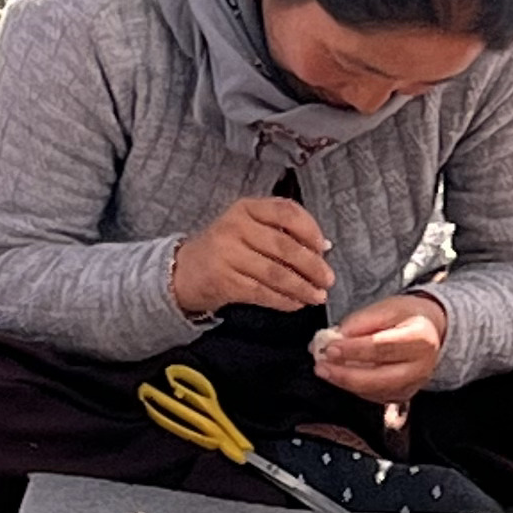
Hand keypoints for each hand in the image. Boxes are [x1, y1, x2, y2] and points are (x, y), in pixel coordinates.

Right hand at [172, 197, 335, 318]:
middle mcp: (235, 227)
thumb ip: (282, 233)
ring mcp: (227, 254)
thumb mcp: (249, 228)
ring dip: (301, 287)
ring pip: (275, 273)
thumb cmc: (225, 248)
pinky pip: (261, 292)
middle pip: (284, 246)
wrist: (185, 270)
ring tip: (317, 296)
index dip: (310, 230)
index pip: (286, 212)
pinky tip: (295, 303)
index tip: (324, 247)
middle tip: (328, 279)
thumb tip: (322, 248)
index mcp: (247, 208)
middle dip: (312, 266)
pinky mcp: (224, 281)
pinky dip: (283, 300)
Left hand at [309, 294, 447, 410]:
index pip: (382, 347)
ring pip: (373, 390)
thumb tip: (337, 337)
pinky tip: (339, 375)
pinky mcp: (402, 396)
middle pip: (378, 377)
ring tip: (324, 369)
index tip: (329, 347)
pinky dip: (352, 386)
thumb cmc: (407, 316)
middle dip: (345, 374)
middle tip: (320, 366)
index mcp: (420, 339)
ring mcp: (412, 385)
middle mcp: (420, 368)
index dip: (353, 350)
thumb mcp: (388, 307)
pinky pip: (373, 396)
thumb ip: (362, 321)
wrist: (430, 332)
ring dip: (344, 381)